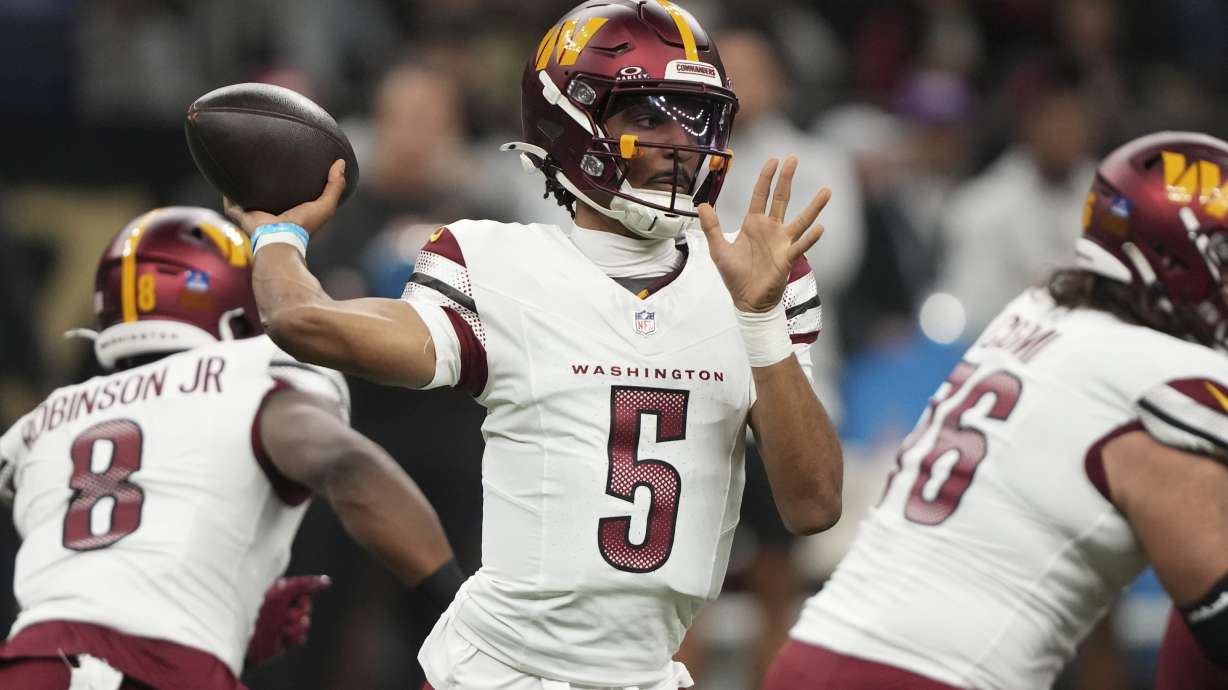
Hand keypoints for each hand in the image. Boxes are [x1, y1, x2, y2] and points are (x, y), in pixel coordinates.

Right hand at [224, 159, 346, 237]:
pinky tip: (223, 175)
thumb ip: (335, 186)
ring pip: (246, 195)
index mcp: (289, 210)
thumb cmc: (303, 225)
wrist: (280, 238)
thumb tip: (341, 162)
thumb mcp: (325, 205)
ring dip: (243, 183)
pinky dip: (226, 191)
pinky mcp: (240, 214)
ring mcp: (254, 213)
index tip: (291, 160)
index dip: (291, 179)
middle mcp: (271, 211)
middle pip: (265, 192)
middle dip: (264, 178)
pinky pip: (230, 201)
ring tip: (241, 162)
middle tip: (264, 157)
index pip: (289, 192)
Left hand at [245, 574, 330, 666]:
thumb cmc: (258, 611)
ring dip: (295, 627)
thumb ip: (304, 585)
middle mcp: (279, 607)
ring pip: (304, 623)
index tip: (298, 599)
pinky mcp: (282, 641)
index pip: (302, 589)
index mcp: (276, 592)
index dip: (302, 596)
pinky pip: (301, 638)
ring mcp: (281, 624)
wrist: (243, 640)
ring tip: (282, 629)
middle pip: (306, 606)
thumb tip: (327, 581)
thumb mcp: (282, 594)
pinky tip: (283, 638)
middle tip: (287, 616)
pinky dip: (294, 638)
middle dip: (299, 612)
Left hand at [698, 155, 830, 312]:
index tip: (773, 160)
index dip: (766, 178)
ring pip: (801, 220)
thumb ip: (712, 227)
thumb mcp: (719, 250)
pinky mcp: (787, 258)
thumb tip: (702, 205)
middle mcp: (771, 229)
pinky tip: (820, 228)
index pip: (761, 195)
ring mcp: (782, 242)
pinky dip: (810, 238)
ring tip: (826, 191)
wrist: (747, 301)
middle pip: (782, 199)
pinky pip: (801, 246)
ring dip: (814, 206)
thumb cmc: (736, 275)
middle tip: (794, 158)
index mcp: (754, 224)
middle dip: (787, 179)